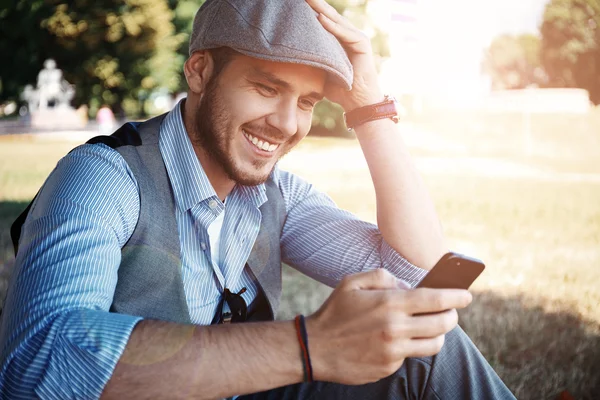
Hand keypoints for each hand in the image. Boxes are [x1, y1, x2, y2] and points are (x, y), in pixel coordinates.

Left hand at [305, 0, 383, 111]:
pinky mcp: (362, 45)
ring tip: (308, 0)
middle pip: (329, 17)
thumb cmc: (341, 90)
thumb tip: (294, 57)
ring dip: (322, 9)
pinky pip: (345, 33)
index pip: (324, 22)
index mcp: (340, 41)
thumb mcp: (323, 71)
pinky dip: (333, 26)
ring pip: (337, 21)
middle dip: (315, 5)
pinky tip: (320, 18)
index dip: (311, 12)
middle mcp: (349, 36)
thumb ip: (315, 60)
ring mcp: (357, 39)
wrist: (358, 102)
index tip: (296, 5)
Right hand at [306, 269, 471, 384]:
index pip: (436, 300)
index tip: (466, 295)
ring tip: (431, 327)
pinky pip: (410, 356)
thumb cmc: (334, 312)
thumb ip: (383, 276)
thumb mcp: (352, 282)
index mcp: (389, 303)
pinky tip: (397, 340)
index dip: (457, 297)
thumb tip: (407, 285)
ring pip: (434, 344)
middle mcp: (396, 328)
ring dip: (438, 334)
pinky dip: (410, 346)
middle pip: (443, 324)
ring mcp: (394, 351)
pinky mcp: (389, 367)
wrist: (314, 348)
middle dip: (452, 316)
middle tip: (451, 312)